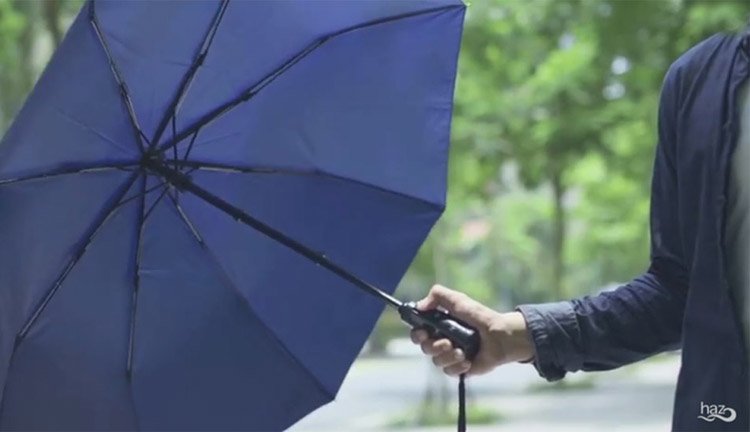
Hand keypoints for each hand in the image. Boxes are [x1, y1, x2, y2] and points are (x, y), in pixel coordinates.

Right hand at [410, 284, 533, 376]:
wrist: (501, 335)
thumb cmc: (480, 316)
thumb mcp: (459, 300)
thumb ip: (438, 296)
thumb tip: (420, 306)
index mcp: (438, 325)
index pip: (418, 332)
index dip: (417, 334)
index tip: (424, 333)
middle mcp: (442, 340)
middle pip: (425, 348)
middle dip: (434, 346)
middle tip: (447, 342)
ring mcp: (451, 355)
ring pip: (436, 361)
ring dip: (448, 356)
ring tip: (462, 351)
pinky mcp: (460, 368)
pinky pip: (449, 372)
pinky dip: (458, 366)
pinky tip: (468, 360)